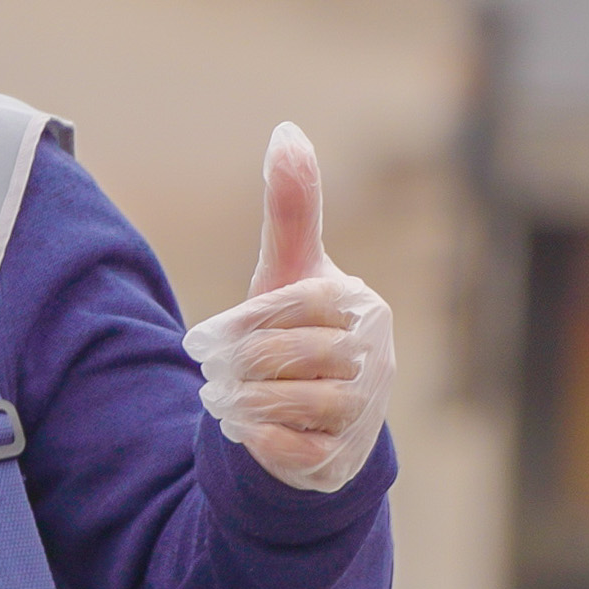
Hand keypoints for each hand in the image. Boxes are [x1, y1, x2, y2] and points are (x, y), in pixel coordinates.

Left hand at [187, 123, 395, 496]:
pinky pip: (301, 450)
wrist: (304, 416)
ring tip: (226, 400)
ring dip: (249, 401)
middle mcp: (376, 358)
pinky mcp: (345, 459)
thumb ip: (290, 207)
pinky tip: (246, 430)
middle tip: (216, 372)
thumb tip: (287, 129)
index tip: (211, 337)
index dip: (246, 320)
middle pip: (294, 354)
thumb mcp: (287, 270)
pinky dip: (265, 441)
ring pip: (299, 402)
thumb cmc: (295, 332)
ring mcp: (366, 411)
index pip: (297, 303)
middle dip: (243, 364)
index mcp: (363, 306)